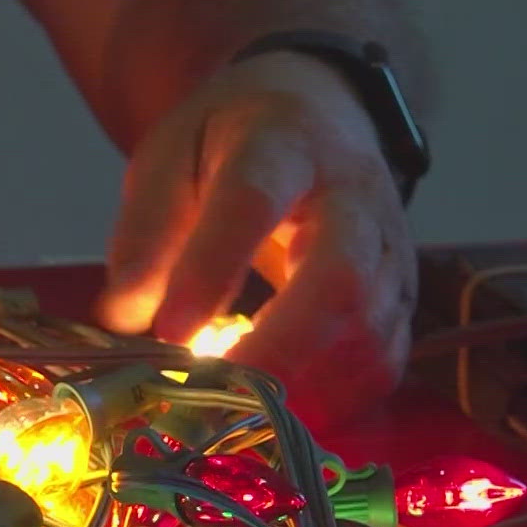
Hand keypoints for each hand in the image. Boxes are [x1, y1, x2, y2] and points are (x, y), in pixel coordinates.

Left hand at [98, 51, 414, 427]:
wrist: (314, 116)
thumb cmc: (227, 144)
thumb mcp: (168, 158)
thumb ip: (145, 232)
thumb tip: (126, 316)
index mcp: (284, 145)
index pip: (251, 203)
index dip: (209, 272)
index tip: (168, 334)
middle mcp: (355, 197)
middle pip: (341, 278)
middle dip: (277, 351)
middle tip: (213, 397)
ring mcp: (389, 251)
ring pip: (369, 333)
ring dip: (301, 385)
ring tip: (234, 407)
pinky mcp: (400, 299)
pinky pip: (380, 365)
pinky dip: (329, 402)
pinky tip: (276, 410)